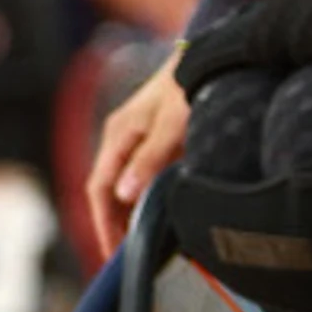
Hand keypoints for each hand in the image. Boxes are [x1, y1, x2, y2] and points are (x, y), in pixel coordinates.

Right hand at [90, 62, 192, 251]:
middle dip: (115, 224)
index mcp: (118, 135)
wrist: (211, 55)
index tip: (113, 253)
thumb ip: (150, 159)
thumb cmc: (191, 86)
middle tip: (129, 257)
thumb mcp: (173, 124)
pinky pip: (142, 175)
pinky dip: (146, 198)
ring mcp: (137, 137)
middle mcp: (122, 137)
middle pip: (110, 190)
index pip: (100, 189)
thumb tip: (123, 195)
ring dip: (130, 213)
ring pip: (126, 184)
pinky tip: (161, 214)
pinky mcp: (155, 137)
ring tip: (144, 244)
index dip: (104, 224)